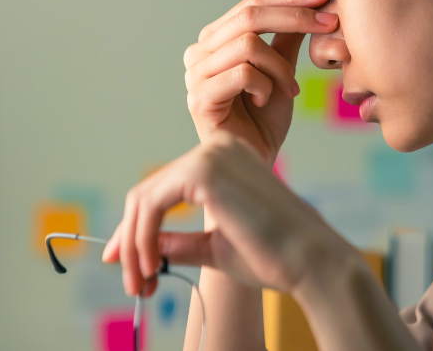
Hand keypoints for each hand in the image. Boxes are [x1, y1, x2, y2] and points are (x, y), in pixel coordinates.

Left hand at [101, 133, 353, 296]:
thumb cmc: (274, 256)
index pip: (165, 190)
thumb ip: (181, 242)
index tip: (123, 263)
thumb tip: (145, 247)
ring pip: (144, 200)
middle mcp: (217, 148)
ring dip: (134, 246)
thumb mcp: (215, 247)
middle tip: (131, 283)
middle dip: (131, 241)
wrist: (310, 261)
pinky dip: (142, 239)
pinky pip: (151, 205)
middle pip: (148, 193)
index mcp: (226, 160)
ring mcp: (210, 154)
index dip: (136, 229)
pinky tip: (151, 268)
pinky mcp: (202, 170)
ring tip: (141, 284)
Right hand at [183, 0, 337, 163]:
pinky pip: (243, 74)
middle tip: (327, 25)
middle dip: (294, 17)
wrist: (255, 161)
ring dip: (280, 67)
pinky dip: (265, 85)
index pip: (251, 3)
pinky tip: (265, 100)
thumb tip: (310, 1)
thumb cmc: (264, 119)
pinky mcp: (200, 98)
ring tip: (289, 88)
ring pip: (248, 45)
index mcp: (215, 39)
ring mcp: (195, 75)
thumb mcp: (281, 70)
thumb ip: (285, 38)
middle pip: (248, 16)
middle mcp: (199, 52)